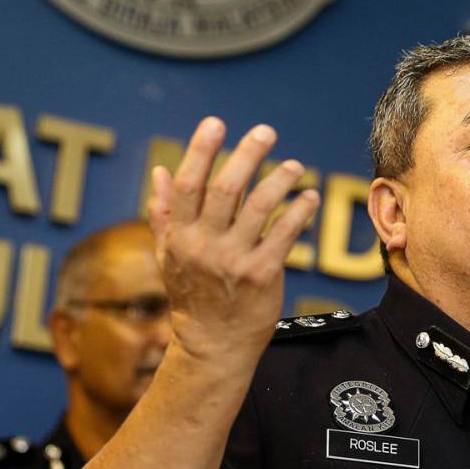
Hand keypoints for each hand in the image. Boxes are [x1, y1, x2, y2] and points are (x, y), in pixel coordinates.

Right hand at [147, 117, 318, 368]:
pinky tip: (310, 197)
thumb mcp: (169, 256)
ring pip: (259, 207)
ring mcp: (233, 260)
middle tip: (266, 131)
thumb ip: (164, 213)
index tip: (215, 122)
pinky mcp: (262, 275)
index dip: (200, 150)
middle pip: (226, 188)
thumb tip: (159, 170)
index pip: (187, 184)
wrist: (213, 345)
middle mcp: (203, 245)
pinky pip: (285, 234)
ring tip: (296, 166)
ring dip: (281, 179)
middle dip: (247, 154)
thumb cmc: (193, 295)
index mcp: (179, 236)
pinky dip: (299, 211)